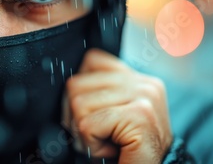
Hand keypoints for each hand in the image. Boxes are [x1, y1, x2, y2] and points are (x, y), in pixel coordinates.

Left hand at [64, 49, 171, 163]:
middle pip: (76, 84)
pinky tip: (112, 149)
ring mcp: (144, 96)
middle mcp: (144, 83)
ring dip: (84, 133)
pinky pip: (88, 125)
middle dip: (77, 117)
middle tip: (100, 136)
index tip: (95, 117)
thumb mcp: (109, 113)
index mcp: (137, 78)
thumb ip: (97, 92)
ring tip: (108, 142)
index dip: (80, 94)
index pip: (90, 61)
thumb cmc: (126, 152)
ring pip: (78, 105)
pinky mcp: (140, 115)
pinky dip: (91, 144)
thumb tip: (68, 84)